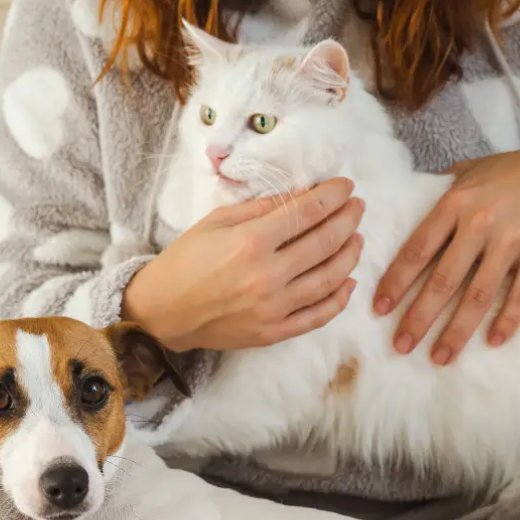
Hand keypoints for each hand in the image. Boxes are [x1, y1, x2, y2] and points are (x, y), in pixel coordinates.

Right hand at [123, 178, 364, 351]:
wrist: (161, 313)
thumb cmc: (184, 261)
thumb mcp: (216, 222)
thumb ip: (261, 209)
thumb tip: (301, 195)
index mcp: (250, 242)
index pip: (306, 212)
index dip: (332, 196)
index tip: (346, 186)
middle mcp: (267, 275)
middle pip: (324, 242)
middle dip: (347, 219)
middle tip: (357, 207)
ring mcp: (273, 308)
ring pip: (329, 279)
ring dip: (350, 255)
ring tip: (357, 238)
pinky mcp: (274, 332)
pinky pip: (318, 316)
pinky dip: (339, 298)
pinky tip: (348, 281)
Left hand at [373, 139, 519, 364]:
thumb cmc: (511, 173)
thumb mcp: (469, 173)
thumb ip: (439, 194)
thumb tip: (403, 206)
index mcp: (456, 203)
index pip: (418, 250)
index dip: (397, 282)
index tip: (380, 309)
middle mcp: (481, 223)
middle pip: (444, 280)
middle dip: (419, 317)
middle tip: (401, 345)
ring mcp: (512, 240)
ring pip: (479, 295)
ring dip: (457, 330)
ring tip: (439, 357)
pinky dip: (507, 320)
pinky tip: (492, 342)